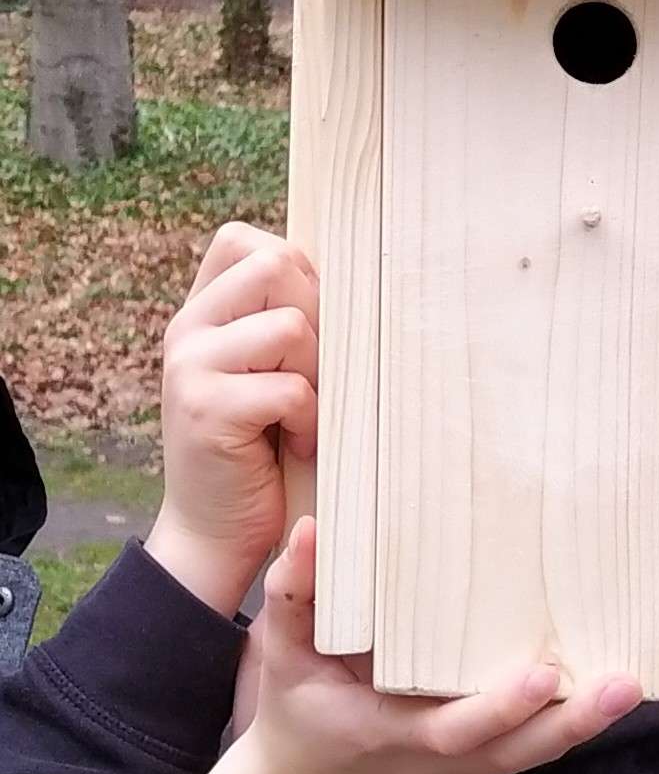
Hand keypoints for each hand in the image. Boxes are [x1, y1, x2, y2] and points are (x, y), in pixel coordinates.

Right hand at [146, 223, 319, 615]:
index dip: (295, 269)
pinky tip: (296, 444)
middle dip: (318, 318)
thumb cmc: (261, 446)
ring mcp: (191, 367)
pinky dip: (310, 420)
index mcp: (200, 312)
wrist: (213, 532)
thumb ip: (283, 317)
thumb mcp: (264, 369)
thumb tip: (356, 271)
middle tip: (313, 373)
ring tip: (304, 414)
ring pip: (292, 326)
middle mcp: (187, 329)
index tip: (310, 325)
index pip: (243, 240)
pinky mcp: (207, 410)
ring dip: (317, 375)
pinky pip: (292, 388)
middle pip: (277, 266)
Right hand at [183, 517, 643, 773]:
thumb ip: (294, 595)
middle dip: (575, 719)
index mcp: (392, 736)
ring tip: (631, 681)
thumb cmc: (295, 720)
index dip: (502, 706)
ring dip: (586, 721)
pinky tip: (607, 685)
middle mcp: (441, 763)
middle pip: (520, 748)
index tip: (542, 672)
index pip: (456, 729)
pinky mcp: (480, 767)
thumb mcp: (280, 657)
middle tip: (623, 681)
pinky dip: (570, 723)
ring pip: (535, 752)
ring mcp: (466, 772)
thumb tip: (315, 531)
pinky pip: (532, 748)